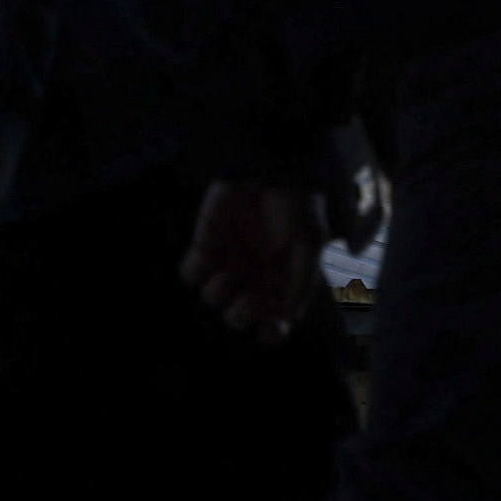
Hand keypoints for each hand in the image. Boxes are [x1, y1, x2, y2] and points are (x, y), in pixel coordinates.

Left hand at [183, 176, 323, 341]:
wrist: (268, 167)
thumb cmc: (295, 205)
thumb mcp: (310, 242)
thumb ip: (302, 282)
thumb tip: (289, 318)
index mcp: (280, 284)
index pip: (274, 325)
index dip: (271, 333)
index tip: (271, 326)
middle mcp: (253, 279)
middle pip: (237, 319)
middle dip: (241, 315)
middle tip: (248, 297)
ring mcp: (228, 263)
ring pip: (211, 299)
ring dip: (218, 291)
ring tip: (228, 272)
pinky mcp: (205, 245)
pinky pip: (190, 274)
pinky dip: (195, 270)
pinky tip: (208, 256)